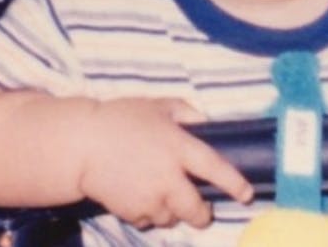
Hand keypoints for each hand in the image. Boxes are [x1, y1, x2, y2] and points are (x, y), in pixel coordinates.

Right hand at [77, 98, 252, 229]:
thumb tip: (204, 122)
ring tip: (162, 196)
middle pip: (196, 209)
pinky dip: (149, 215)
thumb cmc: (120, 119)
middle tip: (203, 211)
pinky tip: (140, 198)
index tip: (247, 194)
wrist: (80, 144)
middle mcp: (168, 177)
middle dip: (203, 214)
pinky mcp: (131, 212)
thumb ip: (185, 112)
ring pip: (172, 219)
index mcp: (178, 147)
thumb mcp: (157, 106)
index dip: (234, 183)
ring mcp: (149, 198)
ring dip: (172, 212)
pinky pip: (148, 221)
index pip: (215, 168)